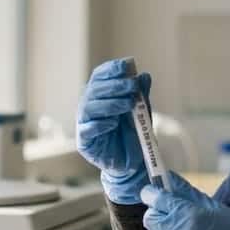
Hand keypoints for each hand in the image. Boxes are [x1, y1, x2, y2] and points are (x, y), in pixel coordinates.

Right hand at [76, 58, 152, 203]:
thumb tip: (144, 76)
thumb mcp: (141, 111)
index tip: (126, 66)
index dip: (110, 69)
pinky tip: (113, 123)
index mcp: (100, 95)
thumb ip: (141, 95)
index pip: (99, 76)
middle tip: (132, 87)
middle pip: (94, 90)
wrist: (131, 163)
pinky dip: (100, 124)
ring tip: (128, 105)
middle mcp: (89, 106)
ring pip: (89, 107)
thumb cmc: (133, 133)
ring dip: (110, 104)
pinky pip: (87, 129)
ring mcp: (84, 123)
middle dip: (114, 86)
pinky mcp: (84, 141)